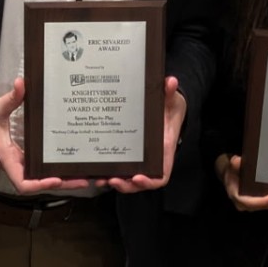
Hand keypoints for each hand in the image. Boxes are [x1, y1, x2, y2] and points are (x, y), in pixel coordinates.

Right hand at [0, 77, 89, 193]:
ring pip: (41, 180)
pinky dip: (55, 173)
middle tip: (84, 180)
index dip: (40, 184)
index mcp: (7, 156)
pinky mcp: (23, 160)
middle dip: (62, 185)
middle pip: (39, 185)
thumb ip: (11, 97)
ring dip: (62, 181)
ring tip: (84, 177)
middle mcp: (15, 165)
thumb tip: (21, 83)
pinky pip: (39, 171)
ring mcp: (19, 164)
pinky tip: (69, 168)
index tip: (56, 179)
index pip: (21, 181)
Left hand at [105, 78, 183, 193]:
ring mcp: (138, 157)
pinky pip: (119, 166)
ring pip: (127, 177)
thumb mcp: (171, 99)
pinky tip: (95, 169)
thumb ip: (169, 93)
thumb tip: (170, 81)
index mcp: (163, 151)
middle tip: (112, 180)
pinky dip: (108, 171)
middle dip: (126, 185)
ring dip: (113, 181)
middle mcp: (151, 158)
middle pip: (139, 182)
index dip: (149, 181)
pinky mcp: (128, 152)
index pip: (160, 175)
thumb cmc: (169, 106)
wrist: (164, 106)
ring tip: (99, 178)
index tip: (137, 178)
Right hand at [216, 153, 267, 213]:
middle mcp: (250, 204)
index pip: (251, 203)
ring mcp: (258, 203)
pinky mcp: (264, 201)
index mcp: (240, 198)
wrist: (232, 175)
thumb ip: (234, 166)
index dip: (264, 201)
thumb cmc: (232, 171)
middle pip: (266, 207)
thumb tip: (237, 160)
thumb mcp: (231, 167)